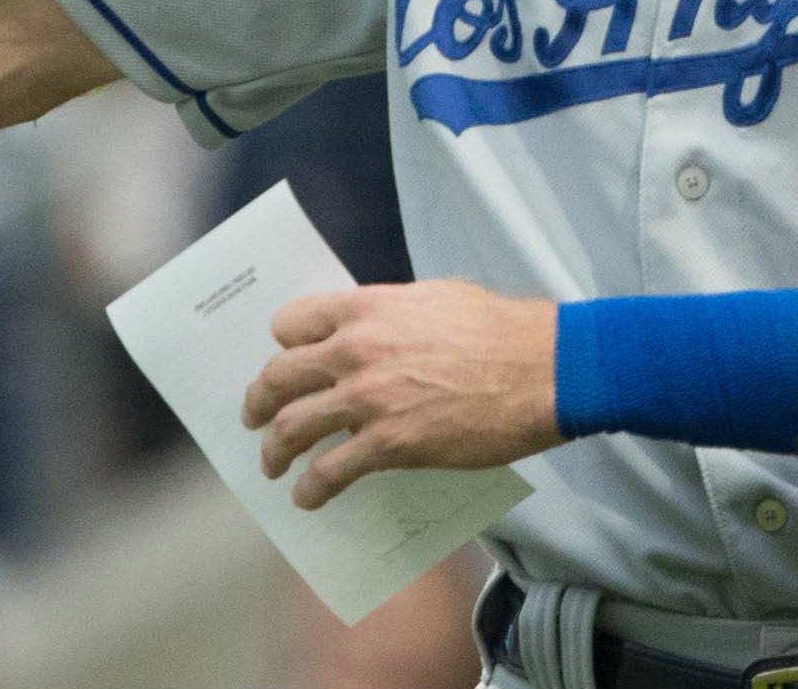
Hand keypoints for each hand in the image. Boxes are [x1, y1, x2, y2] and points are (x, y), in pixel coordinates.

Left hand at [240, 280, 562, 509]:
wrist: (542, 369)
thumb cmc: (500, 329)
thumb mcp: (433, 298)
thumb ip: (390, 314)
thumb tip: (375, 331)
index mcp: (364, 309)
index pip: (290, 322)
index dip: (283, 346)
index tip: (284, 361)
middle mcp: (353, 350)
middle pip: (278, 377)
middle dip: (259, 400)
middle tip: (254, 417)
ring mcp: (367, 399)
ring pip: (292, 427)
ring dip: (274, 449)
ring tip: (271, 464)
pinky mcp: (388, 444)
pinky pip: (331, 471)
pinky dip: (312, 489)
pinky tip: (308, 498)